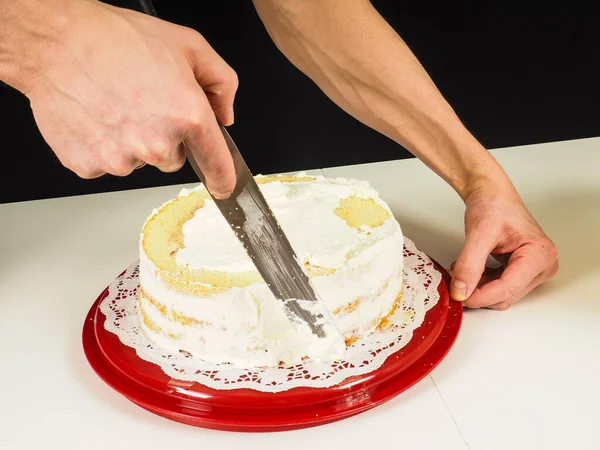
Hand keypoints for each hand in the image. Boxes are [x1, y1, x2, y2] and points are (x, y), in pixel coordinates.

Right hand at [24, 1, 237, 197]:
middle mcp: (156, 144)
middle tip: (142, 103)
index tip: (224, 187)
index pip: (217, 163)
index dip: (223, 178)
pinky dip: (103, 146)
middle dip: (164, 137)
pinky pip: (106, 164)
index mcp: (187, 116)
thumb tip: (224, 115)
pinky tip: (97, 117)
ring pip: (138, 162)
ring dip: (131, 142)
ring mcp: (120, 159)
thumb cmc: (118, 39)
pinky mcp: (89, 165)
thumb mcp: (190, 46)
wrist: (58, 41)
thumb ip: (221, 83)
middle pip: (172, 159)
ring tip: (115, 105)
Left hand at [449, 183, 558, 309]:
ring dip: (477, 288)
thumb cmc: (493, 205)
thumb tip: (460, 291)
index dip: (480, 296)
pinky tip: (468, 270)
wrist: (492, 194)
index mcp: (540, 255)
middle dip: (478, 292)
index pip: (508, 288)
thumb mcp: (479, 234)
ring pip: (501, 295)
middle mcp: (542, 266)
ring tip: (459, 272)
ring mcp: (533, 270)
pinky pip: (498, 287)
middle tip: (454, 281)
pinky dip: (480, 283)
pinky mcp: (521, 271)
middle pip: (506, 296)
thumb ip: (469, 265)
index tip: (458, 295)